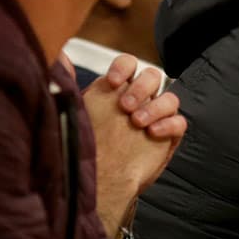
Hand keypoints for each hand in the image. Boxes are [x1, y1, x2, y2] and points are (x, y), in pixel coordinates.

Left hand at [84, 55, 184, 238]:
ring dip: (155, 106)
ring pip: (169, 97)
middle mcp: (138, 100)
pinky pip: (179, 122)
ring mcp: (155, 118)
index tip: (113, 83)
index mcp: (117, 90)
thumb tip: (59, 57)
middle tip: (125, 107)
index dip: (124, 67)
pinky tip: (152, 133)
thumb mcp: (73, 112)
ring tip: (137, 123)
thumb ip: (67, 84)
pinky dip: (169, 124)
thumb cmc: (84, 148)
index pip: (128, 64)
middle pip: (152, 76)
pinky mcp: (167, 137)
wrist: (97, 181)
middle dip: (141, 88)